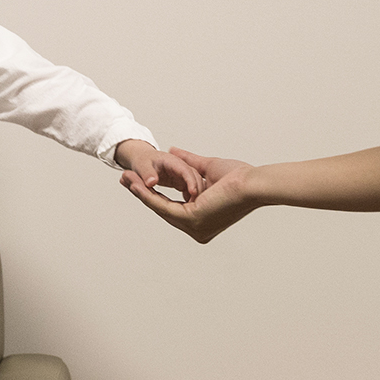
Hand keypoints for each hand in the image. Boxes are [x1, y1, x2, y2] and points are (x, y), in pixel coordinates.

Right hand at [120, 147, 260, 242]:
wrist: (253, 182)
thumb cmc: (240, 177)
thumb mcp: (205, 168)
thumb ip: (188, 162)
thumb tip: (173, 150)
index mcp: (202, 220)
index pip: (172, 206)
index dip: (154, 192)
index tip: (138, 180)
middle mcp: (197, 228)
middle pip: (162, 208)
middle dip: (142, 193)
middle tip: (125, 179)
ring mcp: (194, 227)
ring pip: (160, 208)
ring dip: (141, 193)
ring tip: (126, 179)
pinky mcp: (192, 219)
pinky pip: (164, 206)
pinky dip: (149, 195)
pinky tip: (137, 184)